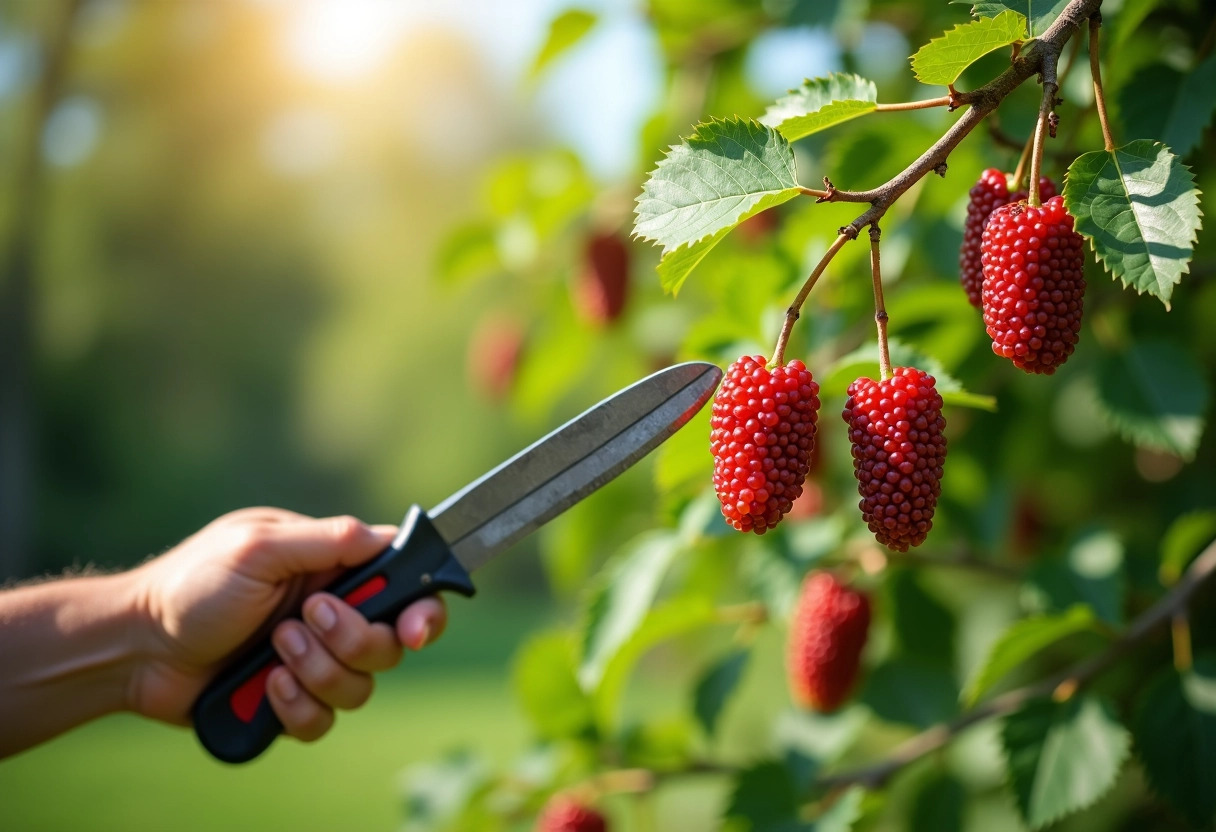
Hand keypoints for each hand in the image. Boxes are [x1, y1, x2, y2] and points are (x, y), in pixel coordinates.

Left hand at [129, 508, 447, 741]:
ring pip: (361, 686)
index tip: (413, 629)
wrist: (137, 648)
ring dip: (317, 670)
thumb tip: (385, 536)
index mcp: (331, 568)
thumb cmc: (191, 585)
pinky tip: (263, 686)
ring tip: (271, 649)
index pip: (404, 583)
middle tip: (304, 621)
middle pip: (389, 642)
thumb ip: (326, 541)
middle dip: (353, 640)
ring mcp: (313, 659)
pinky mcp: (292, 699)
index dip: (423, 608)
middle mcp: (331, 613)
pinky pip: (325, 721)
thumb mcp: (257, 548)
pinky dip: (297, 707)